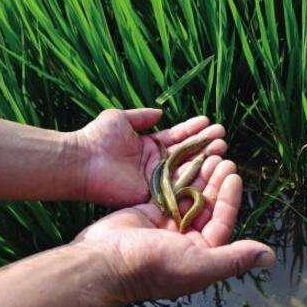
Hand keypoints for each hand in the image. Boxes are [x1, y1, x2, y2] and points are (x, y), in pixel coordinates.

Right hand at [73, 162, 274, 306]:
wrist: (102, 262)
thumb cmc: (153, 266)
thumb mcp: (199, 264)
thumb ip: (234, 258)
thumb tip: (269, 258)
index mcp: (201, 254)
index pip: (222, 220)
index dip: (229, 198)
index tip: (234, 175)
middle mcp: (186, 240)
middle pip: (207, 206)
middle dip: (216, 183)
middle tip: (224, 160)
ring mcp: (167, 226)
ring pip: (189, 196)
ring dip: (200, 177)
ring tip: (209, 155)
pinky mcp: (150, 213)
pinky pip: (169, 191)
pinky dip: (179, 177)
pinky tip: (186, 161)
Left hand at [75, 108, 226, 206]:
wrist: (84, 161)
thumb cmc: (98, 137)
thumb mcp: (120, 118)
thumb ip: (142, 116)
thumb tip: (161, 112)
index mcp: (148, 145)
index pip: (176, 137)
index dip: (192, 129)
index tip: (208, 122)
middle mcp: (156, 163)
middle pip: (185, 152)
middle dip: (204, 143)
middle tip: (222, 135)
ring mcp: (156, 179)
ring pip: (186, 167)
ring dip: (204, 156)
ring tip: (222, 145)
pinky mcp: (154, 194)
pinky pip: (178, 184)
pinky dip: (194, 176)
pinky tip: (210, 165)